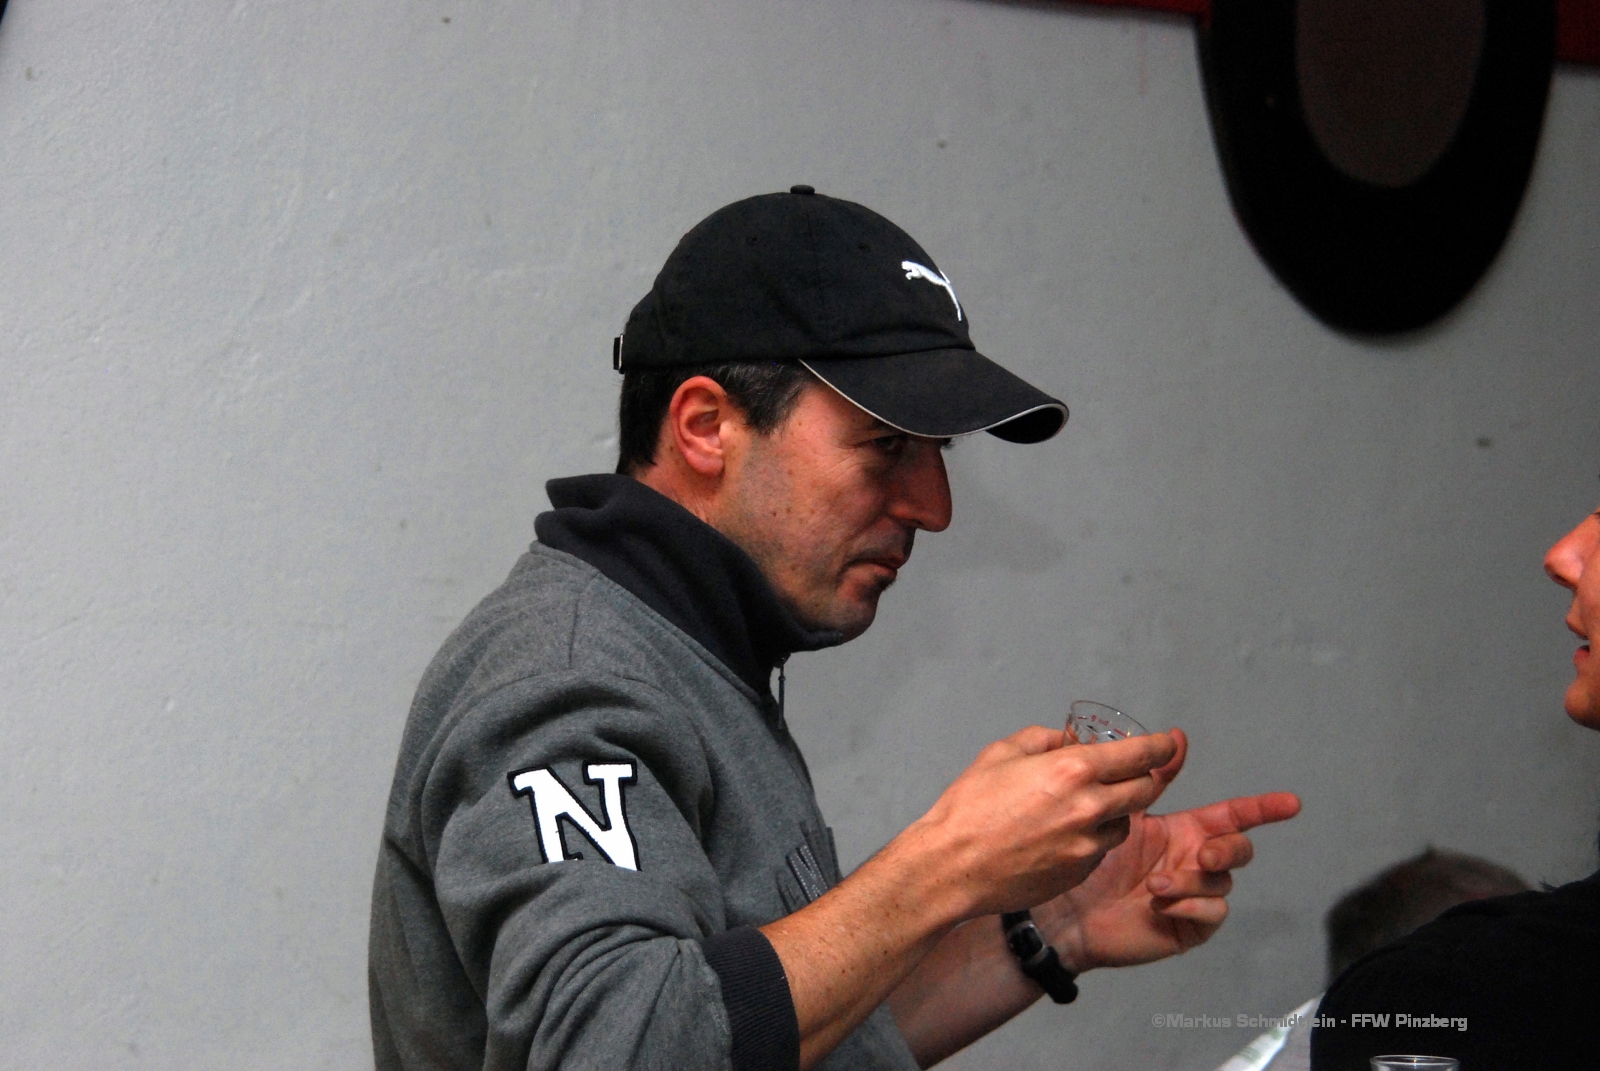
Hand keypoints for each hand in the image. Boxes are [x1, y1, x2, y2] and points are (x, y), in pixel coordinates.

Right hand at [905, 725, 1180, 920]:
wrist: (952, 867)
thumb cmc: (968, 809)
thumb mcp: (1000, 754)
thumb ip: (1041, 739)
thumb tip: (1065, 738)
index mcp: (1072, 770)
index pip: (1139, 754)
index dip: (1160, 747)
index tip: (1166, 743)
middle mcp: (1089, 807)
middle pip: (1146, 790)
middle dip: (1143, 777)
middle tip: (1130, 773)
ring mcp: (1087, 845)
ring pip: (1126, 823)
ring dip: (1117, 810)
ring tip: (1086, 806)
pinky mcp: (1080, 872)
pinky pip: (1102, 849)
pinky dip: (1094, 838)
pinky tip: (1064, 834)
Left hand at [1032, 728, 1300, 971]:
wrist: (1067, 910)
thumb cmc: (1093, 862)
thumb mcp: (1125, 813)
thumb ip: (1153, 777)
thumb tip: (1176, 735)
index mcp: (1185, 832)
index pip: (1233, 817)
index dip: (1263, 808)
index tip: (1292, 802)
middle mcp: (1195, 862)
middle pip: (1239, 850)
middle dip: (1229, 849)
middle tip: (1201, 854)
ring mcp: (1195, 895)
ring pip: (1223, 882)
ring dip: (1193, 880)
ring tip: (1155, 883)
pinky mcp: (1188, 925)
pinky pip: (1213, 913)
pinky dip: (1191, 905)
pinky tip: (1160, 903)